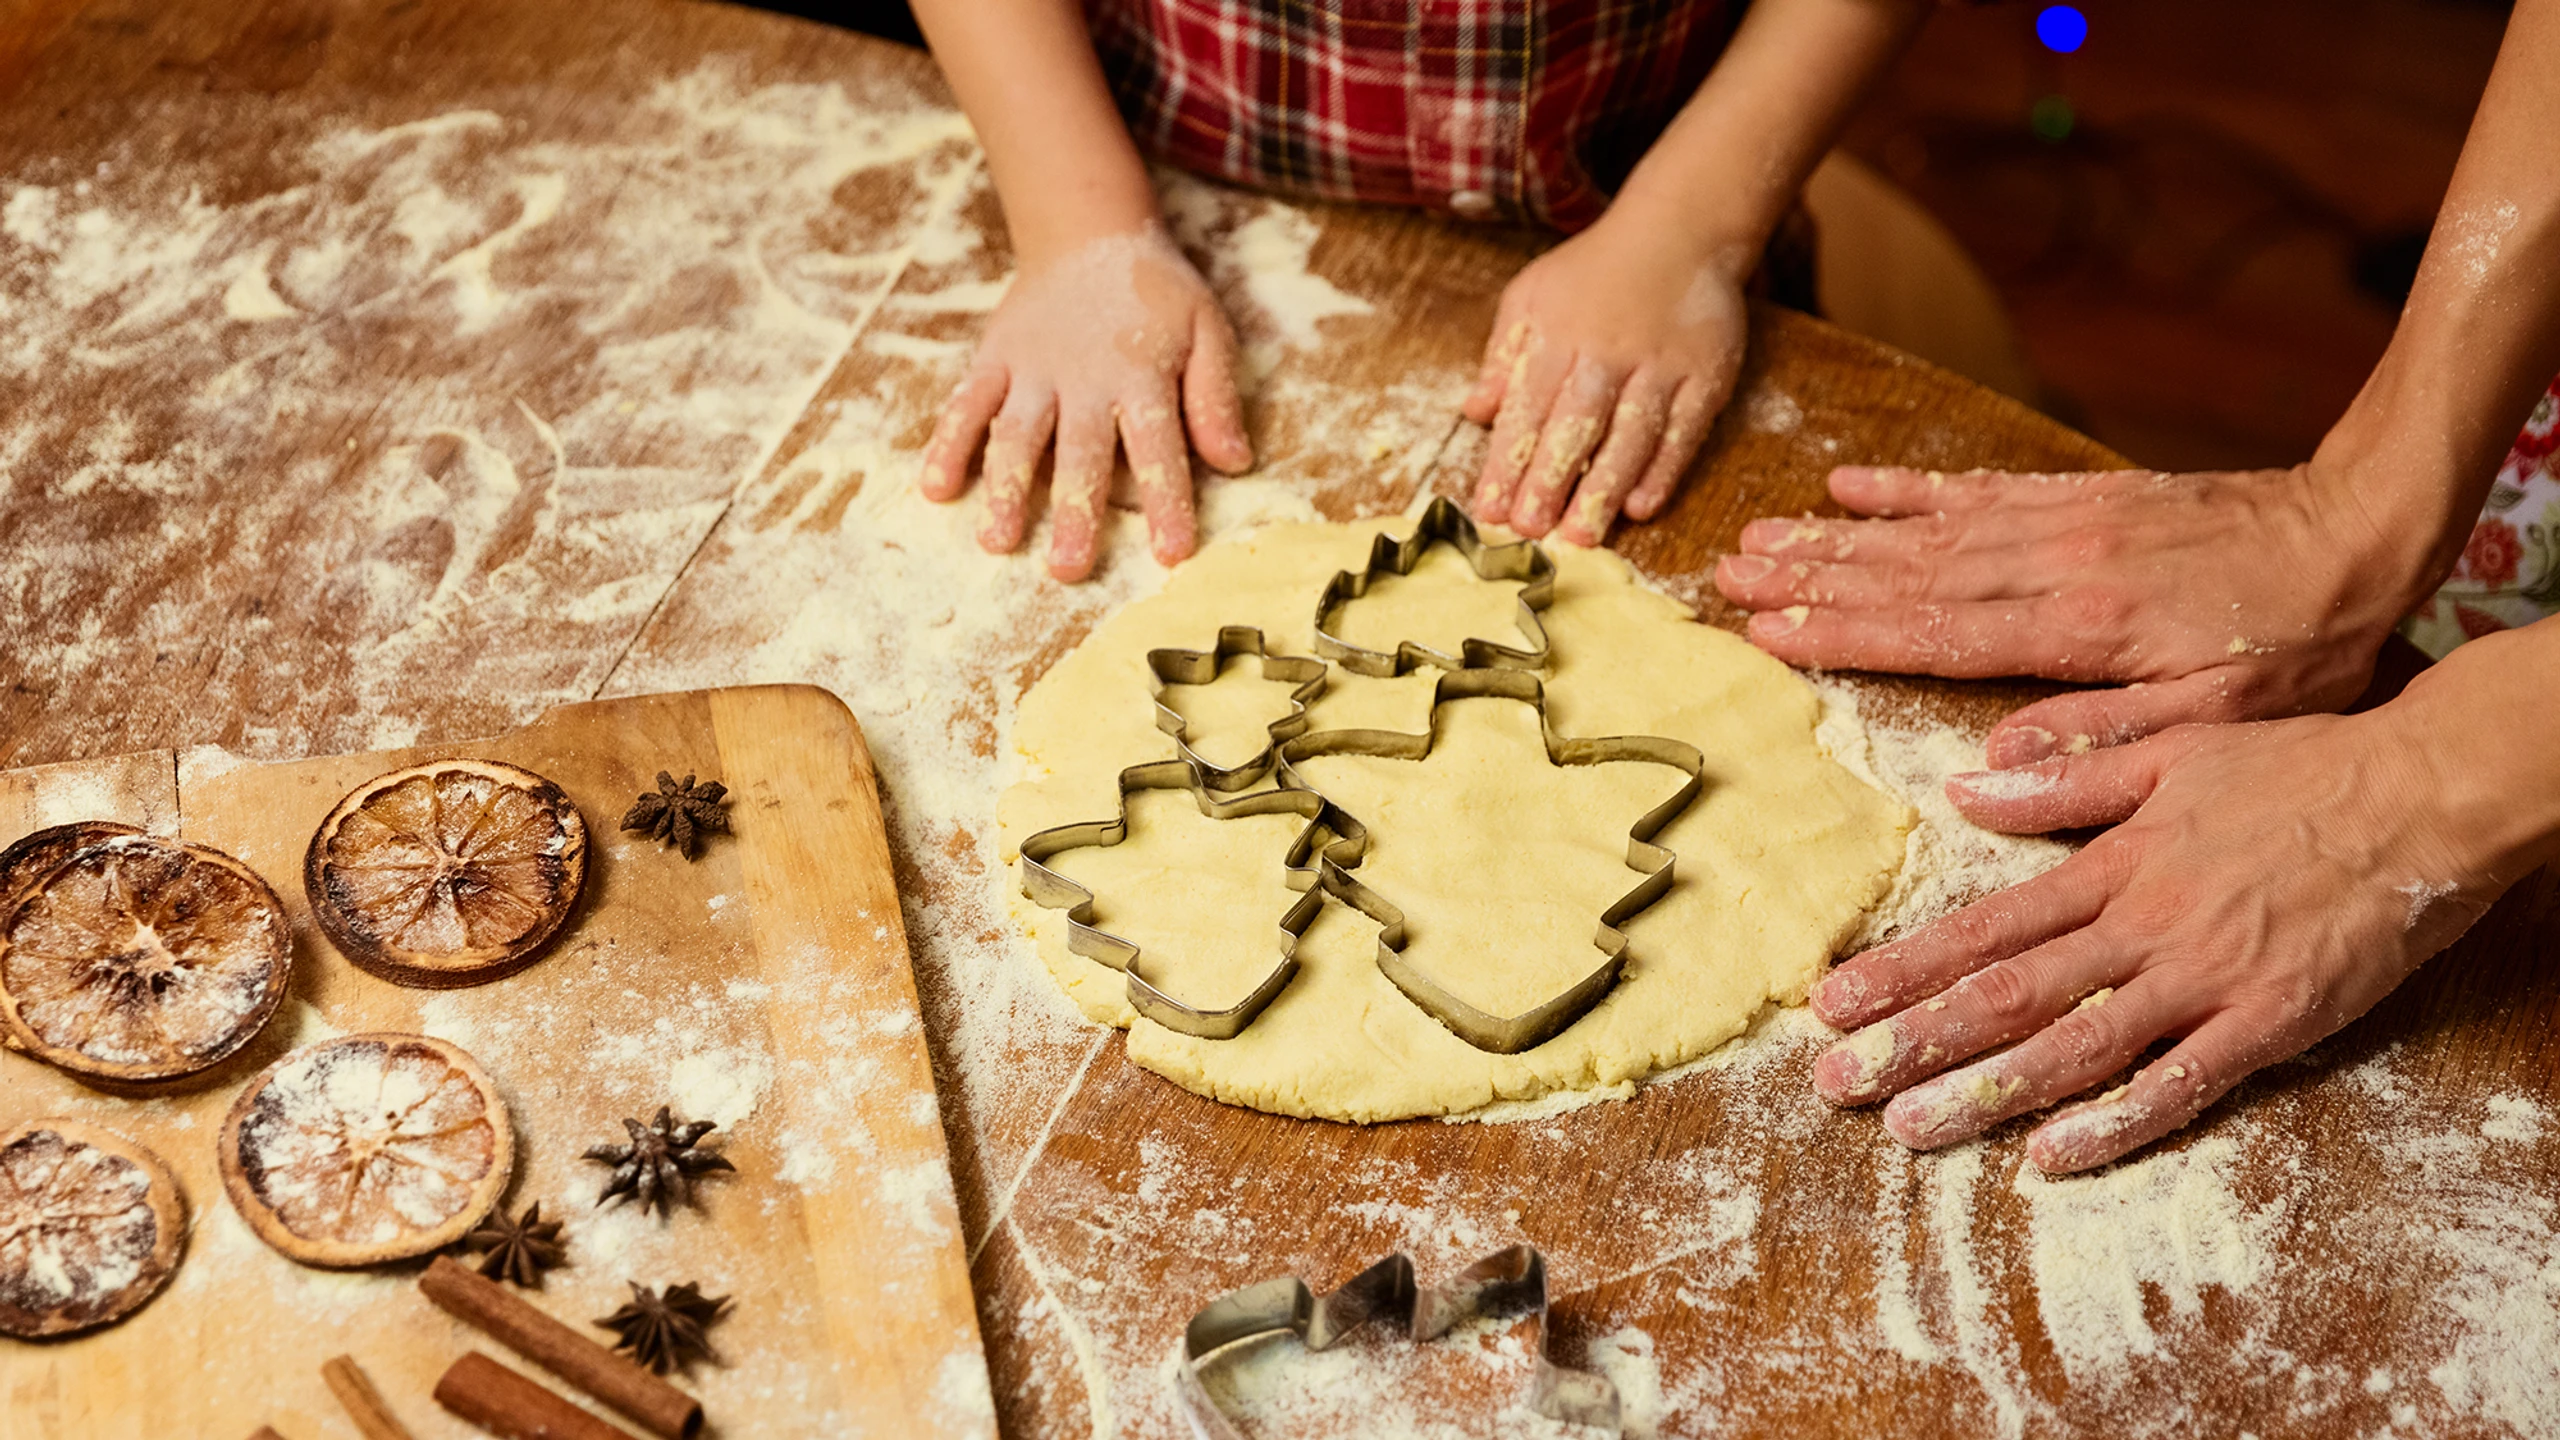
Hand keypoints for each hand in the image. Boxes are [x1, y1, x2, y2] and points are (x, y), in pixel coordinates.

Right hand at [921, 226, 1252, 580]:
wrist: (1088, 232)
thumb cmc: (1154, 293)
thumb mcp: (1206, 330)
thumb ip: (1215, 397)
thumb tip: (1235, 462)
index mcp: (1142, 374)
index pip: (1158, 447)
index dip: (1166, 502)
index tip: (1170, 555)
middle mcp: (1084, 377)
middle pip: (1080, 452)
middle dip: (1074, 511)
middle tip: (1067, 568)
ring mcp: (1032, 369)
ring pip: (1016, 434)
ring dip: (1005, 489)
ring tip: (998, 541)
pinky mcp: (994, 359)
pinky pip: (966, 404)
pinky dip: (947, 444)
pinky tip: (936, 489)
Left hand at [1462, 216, 1749, 545]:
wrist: (1681, 230)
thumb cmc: (1595, 271)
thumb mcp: (1532, 296)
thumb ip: (1502, 356)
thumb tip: (1476, 412)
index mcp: (1558, 336)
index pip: (1527, 410)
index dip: (1507, 464)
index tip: (1489, 510)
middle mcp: (1607, 353)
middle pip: (1575, 427)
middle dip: (1549, 482)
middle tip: (1529, 532)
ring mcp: (1661, 366)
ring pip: (1629, 436)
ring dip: (1603, 490)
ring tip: (1581, 537)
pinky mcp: (1706, 375)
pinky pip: (1683, 431)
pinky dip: (1663, 470)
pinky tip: (1641, 506)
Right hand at [1712, 462, 2435, 764]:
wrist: (2360, 530)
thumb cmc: (2299, 645)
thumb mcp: (2222, 721)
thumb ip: (2104, 741)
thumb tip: (1991, 771)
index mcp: (2082, 628)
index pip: (1936, 633)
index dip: (1844, 634)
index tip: (1765, 632)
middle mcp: (2056, 564)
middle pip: (1908, 573)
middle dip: (1811, 580)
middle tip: (1726, 578)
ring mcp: (2064, 522)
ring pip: (1926, 530)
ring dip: (1836, 536)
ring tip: (1759, 538)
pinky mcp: (2081, 497)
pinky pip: (1975, 490)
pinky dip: (1906, 489)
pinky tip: (1851, 487)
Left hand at [1805, 697, 2502, 1172]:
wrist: (2419, 794)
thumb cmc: (2296, 768)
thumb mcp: (2168, 752)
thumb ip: (2066, 779)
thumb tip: (1964, 790)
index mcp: (2111, 865)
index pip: (1983, 927)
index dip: (1901, 968)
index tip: (1831, 1002)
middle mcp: (2140, 926)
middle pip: (2005, 994)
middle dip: (1911, 1040)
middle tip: (1832, 1083)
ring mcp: (2202, 979)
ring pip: (2073, 1046)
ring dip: (1983, 1091)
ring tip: (1907, 1127)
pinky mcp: (2267, 1022)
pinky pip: (2181, 1083)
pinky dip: (2115, 1123)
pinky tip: (2052, 1156)